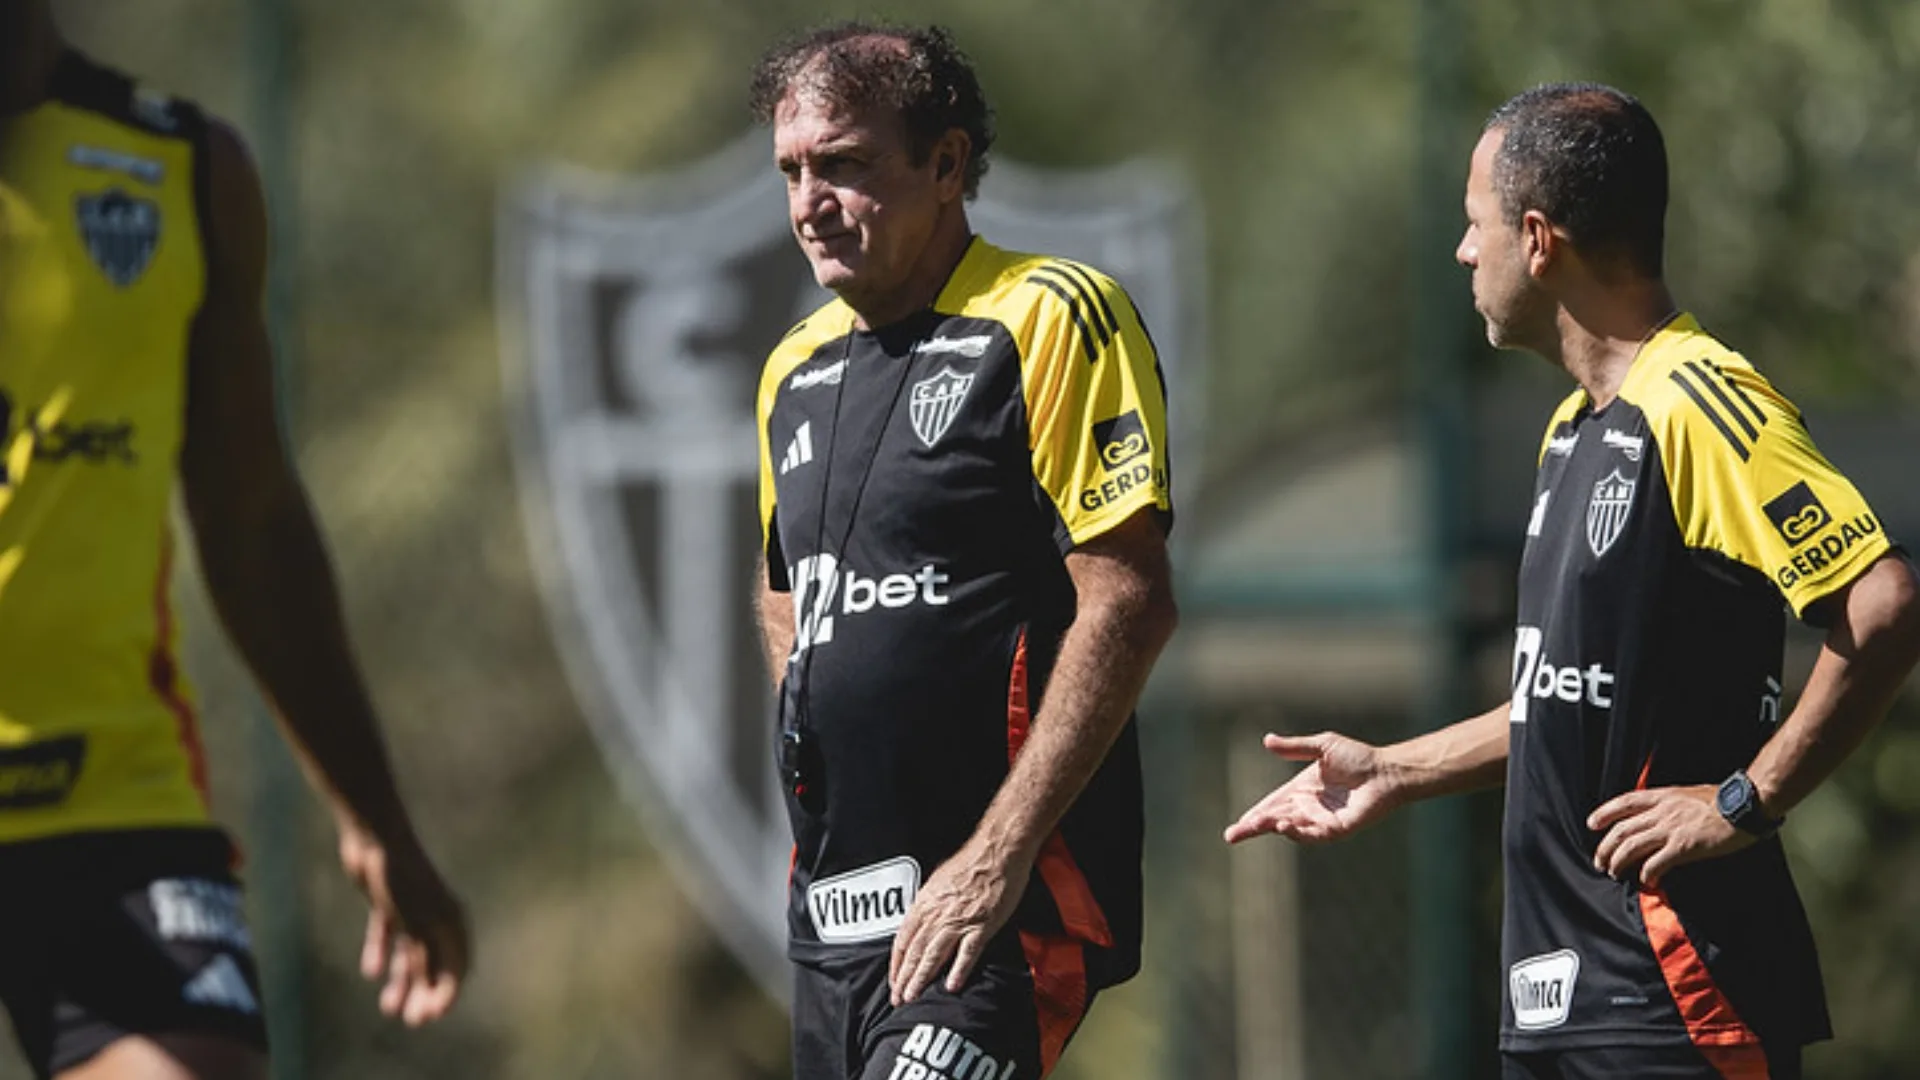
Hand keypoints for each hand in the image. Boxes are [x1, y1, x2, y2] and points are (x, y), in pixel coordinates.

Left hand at [339, 825, 470, 1025]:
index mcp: (450, 921)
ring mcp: (412, 910)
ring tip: (388, 1007)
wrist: (374, 838)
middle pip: (433, 963)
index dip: (446, 992)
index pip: (456, 965)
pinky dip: (381, 953)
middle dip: (423, 992)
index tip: (432, 1015)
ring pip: (410, 953)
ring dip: (402, 980)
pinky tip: (371, 972)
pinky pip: (387, 935)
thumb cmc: (401, 879)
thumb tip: (435, 986)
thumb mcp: (415, 923)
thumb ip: (425, 954)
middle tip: (410, 1020)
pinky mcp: (388, 903)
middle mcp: (436, 917)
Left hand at [888, 842, 1028, 1006]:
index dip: (896, 964)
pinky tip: (951, 986)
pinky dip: (958, 970)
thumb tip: (919, 921)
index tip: (893, 981)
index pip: (903, 940)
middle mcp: (937, 914)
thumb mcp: (937, 881)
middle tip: (898, 999)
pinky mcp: (981, 925)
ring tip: (914, 997)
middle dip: (903, 979)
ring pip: (933, 955)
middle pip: (914, 952)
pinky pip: (967, 953)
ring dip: (921, 979)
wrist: (997, 851)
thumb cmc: (970, 863)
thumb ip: (927, 904)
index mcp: (925, 903)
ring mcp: (959, 921)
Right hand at [1224, 732, 1399, 844]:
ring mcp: (1321, 820)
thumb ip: (1294, 747)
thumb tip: (1266, 740)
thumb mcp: (1321, 746)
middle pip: (1274, 820)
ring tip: (1258, 825)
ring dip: (1273, 828)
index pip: (1271, 805)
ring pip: (1290, 828)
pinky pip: (1314, 834)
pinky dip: (1298, 833)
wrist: (1386, 770)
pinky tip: (1285, 826)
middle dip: (1254, 828)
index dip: (1254, 815)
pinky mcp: (1337, 828)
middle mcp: (1307, 807)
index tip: (1237, 826)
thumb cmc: (1358, 757)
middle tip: (1233, 835)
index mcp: (1300, 789)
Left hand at [1588, 785, 1752, 887]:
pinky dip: (1647, 874)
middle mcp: (1661, 812)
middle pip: (1622, 830)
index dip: (1605, 813)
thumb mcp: (1688, 794)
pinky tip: (1646, 882)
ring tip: (1614, 872)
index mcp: (1662, 797)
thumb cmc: (1722, 800)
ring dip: (1619, 862)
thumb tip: (1657, 816)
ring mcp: (1671, 829)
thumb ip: (1670, 804)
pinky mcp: (1683, 847)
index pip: (1624, 802)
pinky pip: (1656, 863)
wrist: (1745, 805)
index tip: (1592, 824)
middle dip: (1606, 847)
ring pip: (1632, 847)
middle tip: (1599, 861)